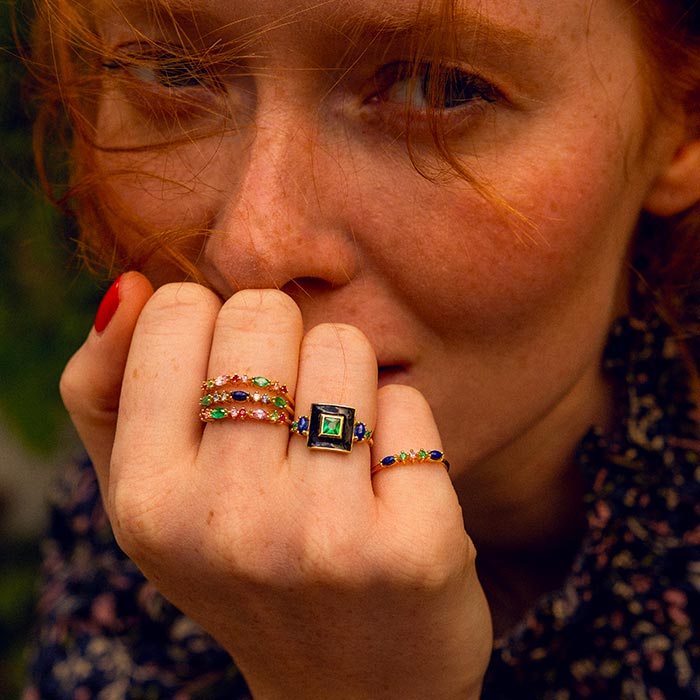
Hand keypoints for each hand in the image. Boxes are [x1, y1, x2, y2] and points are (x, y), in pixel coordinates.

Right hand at [61, 272, 492, 699]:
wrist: (350, 687)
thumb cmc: (244, 565)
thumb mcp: (151, 493)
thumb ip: (108, 390)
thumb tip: (134, 287)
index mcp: (147, 499)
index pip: (180, 311)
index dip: (214, 325)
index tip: (235, 374)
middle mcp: (227, 522)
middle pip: (265, 314)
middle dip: (285, 341)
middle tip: (291, 409)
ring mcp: (324, 538)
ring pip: (345, 348)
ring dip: (348, 382)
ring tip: (338, 451)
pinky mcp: (414, 548)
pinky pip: (410, 405)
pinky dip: (402, 428)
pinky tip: (388, 487)